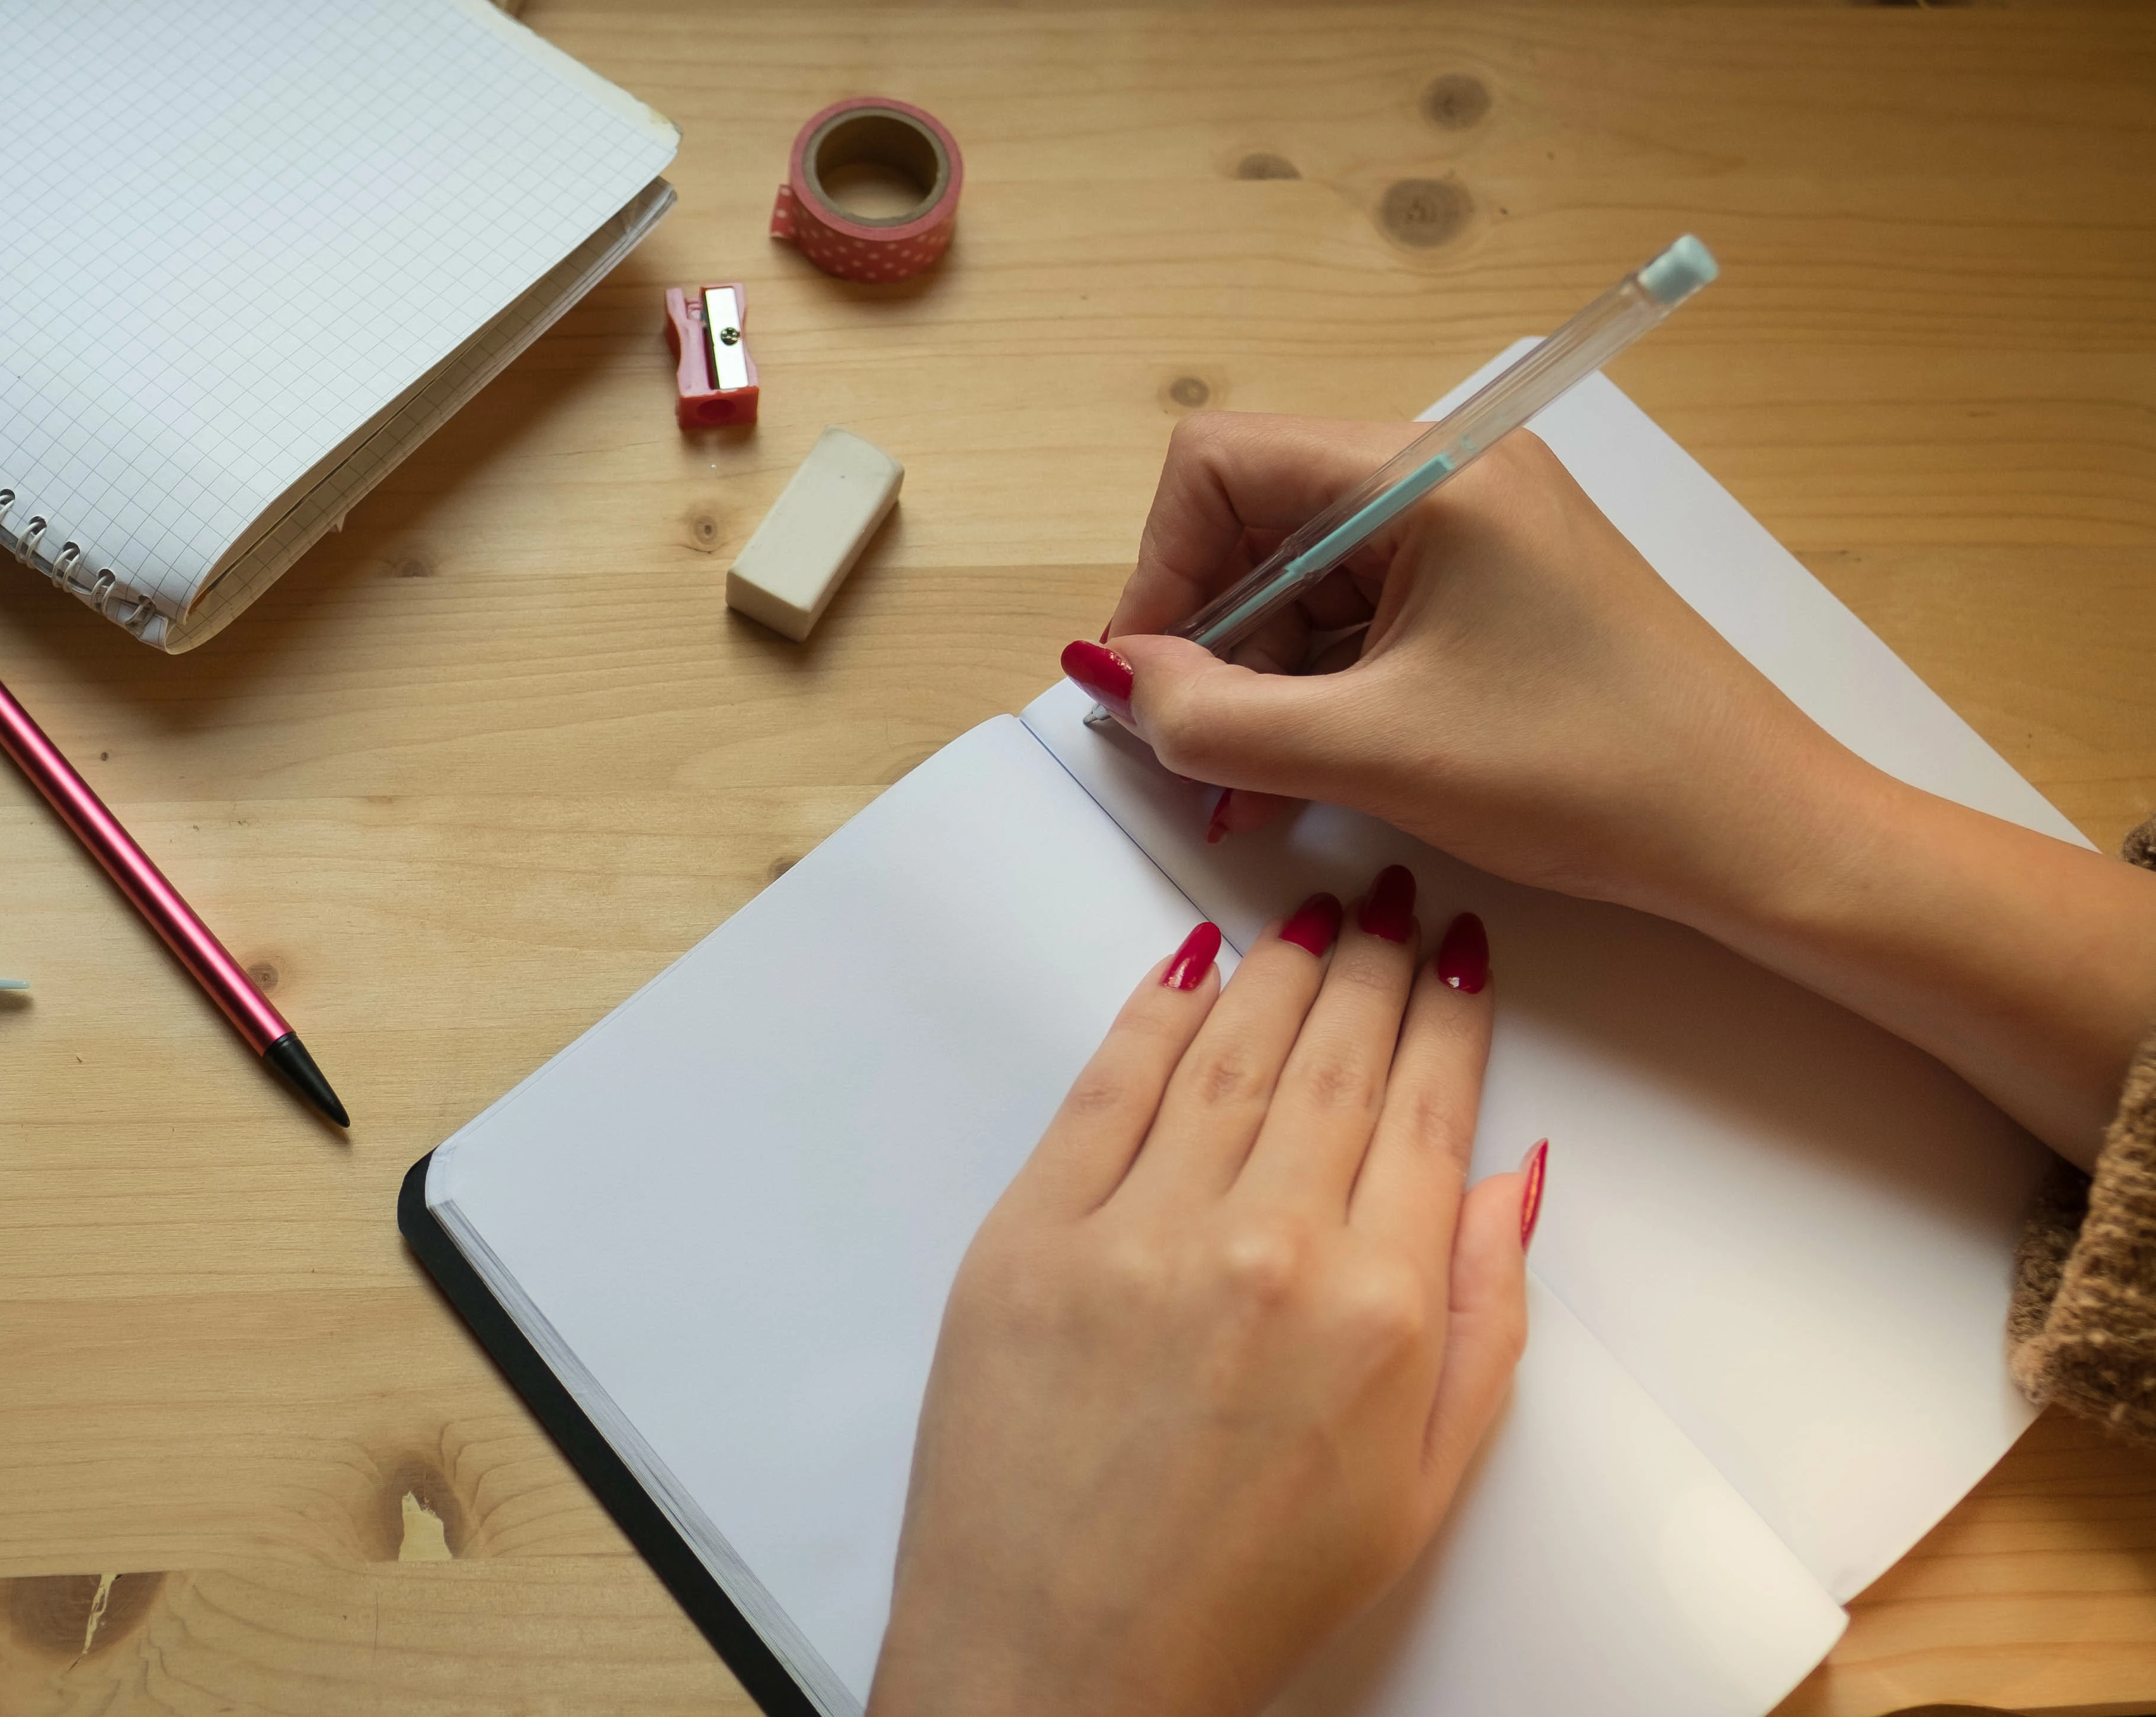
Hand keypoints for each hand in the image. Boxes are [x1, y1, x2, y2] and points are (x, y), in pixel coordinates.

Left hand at [871, 869, 1537, 1716]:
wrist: (1064, 1662)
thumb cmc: (1246, 1592)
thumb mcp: (1425, 1485)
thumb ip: (1483, 1321)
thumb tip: (1508, 1176)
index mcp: (1377, 1309)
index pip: (1425, 1114)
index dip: (1446, 1021)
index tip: (1456, 952)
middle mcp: (1265, 1247)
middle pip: (1331, 1062)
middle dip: (1369, 966)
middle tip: (1387, 895)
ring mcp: (1136, 1233)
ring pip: (1226, 1056)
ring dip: (1275, 972)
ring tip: (1310, 912)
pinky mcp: (1027, 1236)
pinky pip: (1104, 1091)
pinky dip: (1150, 1015)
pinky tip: (1186, 964)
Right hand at [1069, 410, 2155, 1165]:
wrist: (1766, 835)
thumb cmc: (1593, 778)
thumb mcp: (1376, 755)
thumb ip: (1218, 718)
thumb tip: (1115, 680)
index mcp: (1430, 476)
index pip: (1220, 465)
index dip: (1162, 570)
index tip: (1151, 681)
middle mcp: (1452, 477)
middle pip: (1257, 521)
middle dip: (1207, 639)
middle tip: (1187, 750)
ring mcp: (1479, 533)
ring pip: (1305, 579)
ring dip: (1258, 679)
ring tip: (1246, 788)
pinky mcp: (1497, 591)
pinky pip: (1364, 616)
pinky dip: (1318, 690)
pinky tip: (1303, 775)